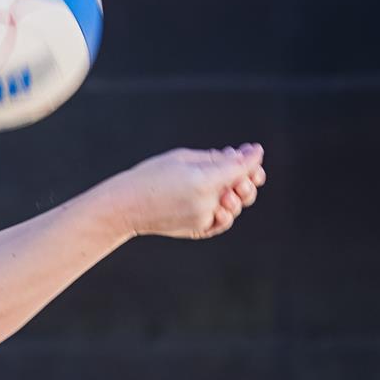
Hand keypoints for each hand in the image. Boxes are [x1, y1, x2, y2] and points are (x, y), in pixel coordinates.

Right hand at [113, 144, 266, 240]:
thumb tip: (240, 157)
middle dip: (249, 176)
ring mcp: (203, 219)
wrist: (125, 206)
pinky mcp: (198, 230)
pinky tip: (219, 200)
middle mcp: (206, 203)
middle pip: (244, 190)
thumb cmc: (150, 176)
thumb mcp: (182, 158)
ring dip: (236, 193)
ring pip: (235, 206)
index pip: (242, 168)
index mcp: (203, 180)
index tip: (254, 149)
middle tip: (245, 169)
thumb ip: (214, 158)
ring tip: (225, 184)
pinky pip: (223, 221)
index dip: (252, 157)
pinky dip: (226, 211)